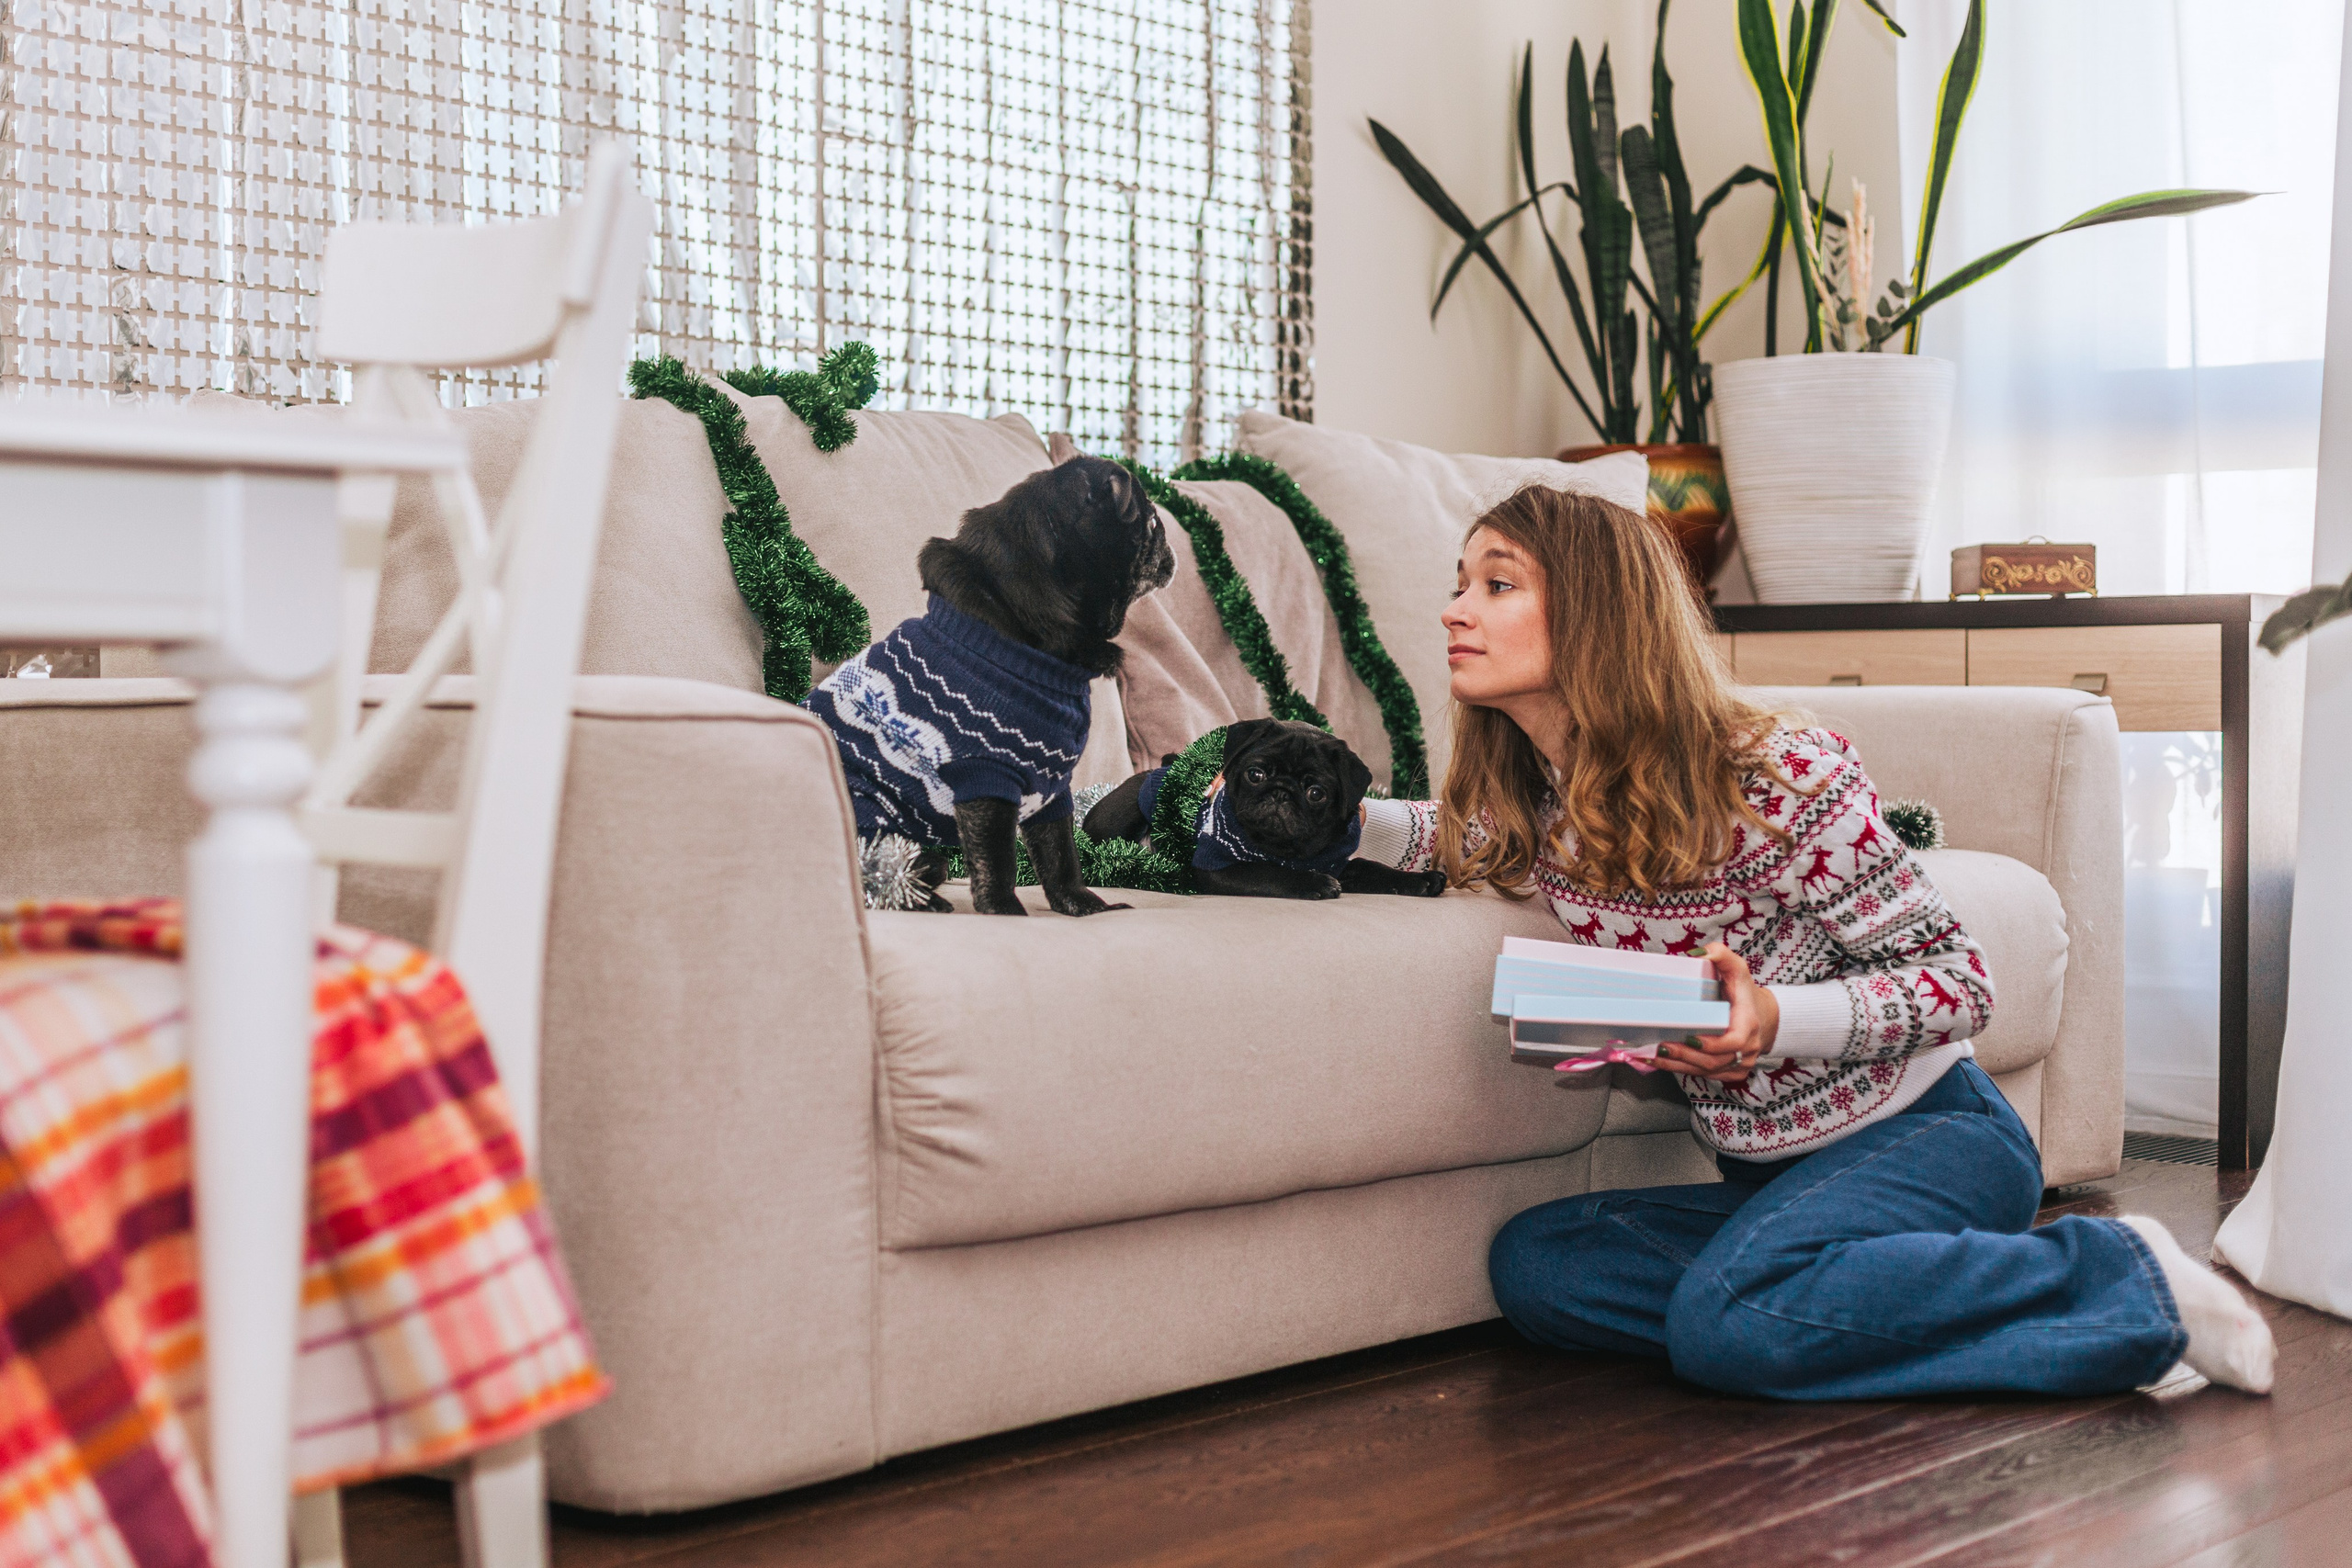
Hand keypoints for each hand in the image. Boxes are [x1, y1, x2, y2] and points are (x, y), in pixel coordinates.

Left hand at [1654, 943, 1779, 1083]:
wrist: (1763, 1016)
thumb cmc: (1745, 992)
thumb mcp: (1737, 968)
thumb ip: (1720, 955)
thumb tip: (1696, 953)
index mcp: (1749, 1024)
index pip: (1733, 1041)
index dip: (1711, 1044)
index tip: (1689, 1037)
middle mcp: (1747, 1049)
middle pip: (1713, 1061)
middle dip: (1685, 1056)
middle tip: (1659, 1047)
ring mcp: (1739, 1063)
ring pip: (1706, 1071)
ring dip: (1677, 1066)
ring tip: (1650, 1056)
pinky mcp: (1730, 1072)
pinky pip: (1705, 1076)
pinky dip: (1681, 1069)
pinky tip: (1659, 1062)